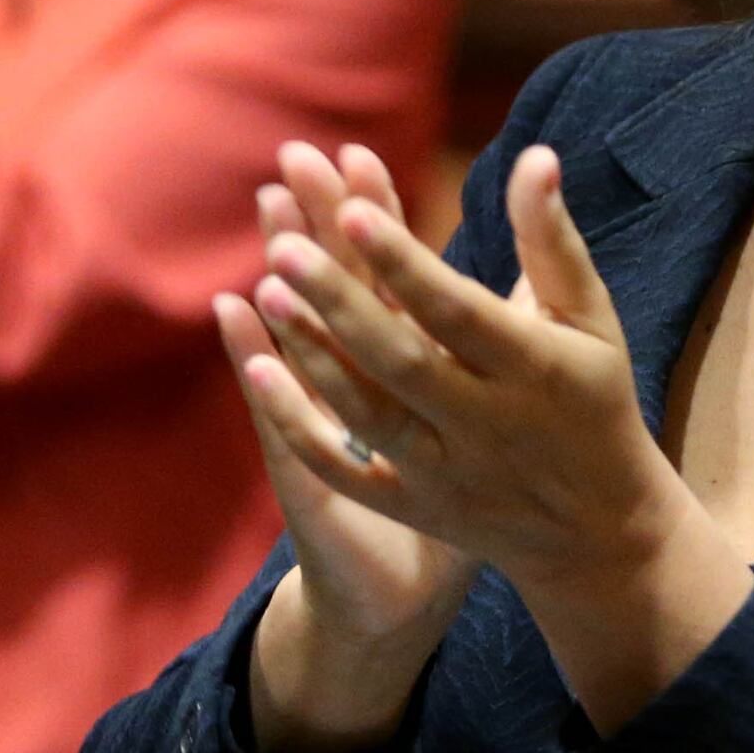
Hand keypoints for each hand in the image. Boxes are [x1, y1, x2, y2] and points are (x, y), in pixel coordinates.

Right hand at [226, 144, 481, 752]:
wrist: (401, 597)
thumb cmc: (453, 502)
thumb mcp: (475, 419)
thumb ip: (486, 350)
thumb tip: (518, 281)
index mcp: (401, 366)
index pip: (384, 278)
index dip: (372, 220)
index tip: (359, 155)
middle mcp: (353, 385)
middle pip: (334, 293)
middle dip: (315, 229)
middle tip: (293, 162)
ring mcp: (324, 425)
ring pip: (301, 341)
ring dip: (282, 280)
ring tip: (267, 218)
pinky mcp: (307, 470)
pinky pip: (282, 410)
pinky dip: (258, 366)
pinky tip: (235, 316)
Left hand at [240, 140, 753, 736]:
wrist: (598, 530)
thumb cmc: (594, 398)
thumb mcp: (589, 319)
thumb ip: (552, 240)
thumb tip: (533, 156)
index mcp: (535, 368)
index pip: (457, 310)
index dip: (404, 262)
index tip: (353, 209)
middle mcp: (489, 424)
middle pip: (403, 360)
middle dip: (341, 303)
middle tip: (284, 245)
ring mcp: (447, 472)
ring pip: (370, 414)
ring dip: (314, 354)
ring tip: (266, 288)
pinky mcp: (416, 507)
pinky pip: (348, 472)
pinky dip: (301, 428)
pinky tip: (258, 375)